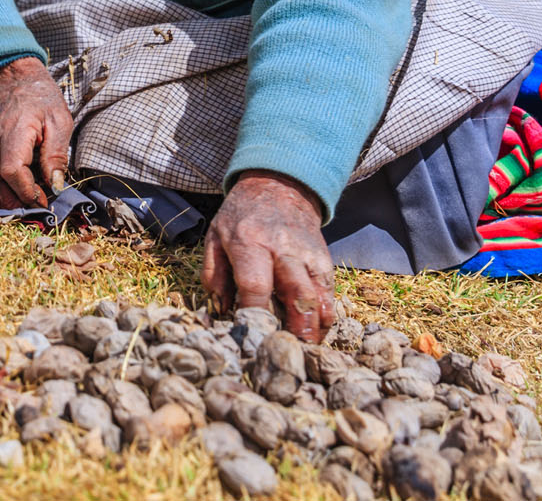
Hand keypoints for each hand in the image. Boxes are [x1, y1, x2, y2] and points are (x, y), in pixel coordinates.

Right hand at [0, 57, 72, 208]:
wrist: (16, 85)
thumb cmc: (42, 103)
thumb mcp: (60, 122)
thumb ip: (56, 155)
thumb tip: (55, 186)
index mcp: (14, 131)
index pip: (11, 170)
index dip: (26, 192)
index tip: (43, 201)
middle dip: (10, 202)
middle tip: (31, 204)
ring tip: (20, 200)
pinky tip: (5, 193)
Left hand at [201, 171, 334, 341]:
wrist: (279, 186)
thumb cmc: (240, 218)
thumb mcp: (214, 238)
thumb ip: (212, 276)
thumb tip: (218, 313)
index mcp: (250, 243)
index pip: (256, 285)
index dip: (254, 315)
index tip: (250, 338)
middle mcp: (283, 250)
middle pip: (296, 294)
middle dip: (295, 330)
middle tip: (287, 356)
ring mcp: (308, 255)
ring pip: (319, 297)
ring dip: (314, 329)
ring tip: (304, 352)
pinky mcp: (324, 260)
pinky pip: (328, 293)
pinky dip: (324, 316)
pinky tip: (314, 334)